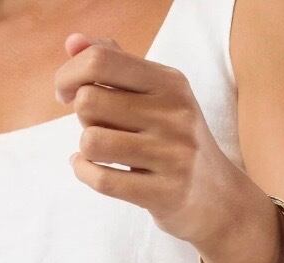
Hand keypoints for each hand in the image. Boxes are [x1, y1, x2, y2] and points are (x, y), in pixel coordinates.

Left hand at [55, 33, 272, 262]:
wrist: (218, 198)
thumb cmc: (175, 141)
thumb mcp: (157, 96)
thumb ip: (115, 65)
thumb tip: (72, 42)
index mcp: (170, 83)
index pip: (101, 60)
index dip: (69, 75)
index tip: (66, 92)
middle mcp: (174, 114)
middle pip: (89, 101)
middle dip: (82, 116)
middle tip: (97, 127)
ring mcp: (171, 155)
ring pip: (91, 141)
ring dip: (85, 148)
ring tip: (99, 151)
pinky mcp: (164, 193)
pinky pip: (102, 179)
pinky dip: (84, 172)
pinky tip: (88, 168)